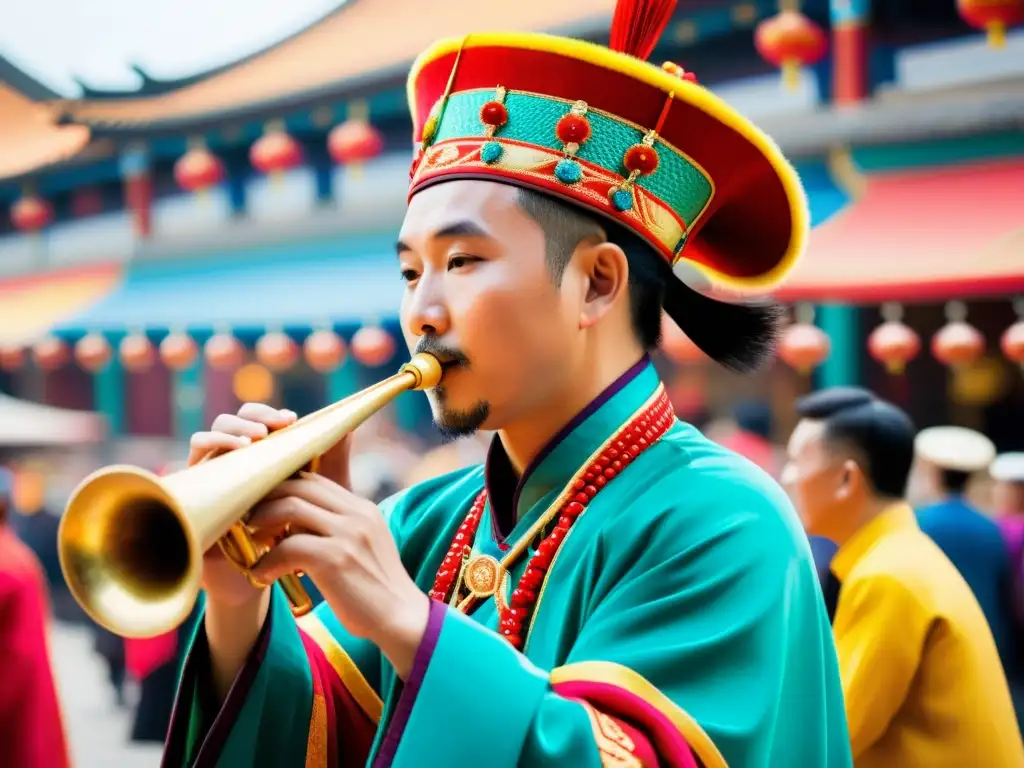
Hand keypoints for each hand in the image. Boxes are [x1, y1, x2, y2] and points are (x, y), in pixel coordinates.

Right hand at [187, 402, 352, 607]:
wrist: (266, 577)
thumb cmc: (293, 534)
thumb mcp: (316, 497)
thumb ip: (328, 463)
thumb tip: (346, 426)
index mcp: (260, 457)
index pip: (256, 420)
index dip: (269, 414)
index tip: (291, 420)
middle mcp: (231, 463)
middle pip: (230, 422)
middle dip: (250, 418)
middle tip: (271, 429)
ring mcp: (209, 478)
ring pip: (205, 438)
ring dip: (228, 433)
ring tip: (253, 442)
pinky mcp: (192, 496)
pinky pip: (190, 465)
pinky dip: (208, 452)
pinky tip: (231, 461)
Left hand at [247, 473, 428, 679]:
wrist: (400, 618)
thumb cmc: (375, 590)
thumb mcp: (362, 547)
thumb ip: (336, 529)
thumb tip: (295, 523)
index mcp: (362, 508)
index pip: (314, 480)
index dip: (282, 487)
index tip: (262, 506)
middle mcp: (356, 514)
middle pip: (299, 485)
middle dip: (266, 499)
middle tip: (248, 521)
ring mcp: (348, 534)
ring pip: (290, 507)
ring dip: (262, 523)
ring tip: (253, 544)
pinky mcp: (336, 559)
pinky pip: (288, 547)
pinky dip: (267, 561)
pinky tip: (262, 576)